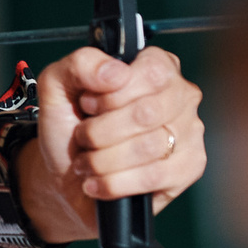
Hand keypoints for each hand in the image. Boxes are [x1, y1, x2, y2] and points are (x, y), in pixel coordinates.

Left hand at [18, 45, 206, 241]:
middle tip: (83, 137)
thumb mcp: (58, 87)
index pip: (151, 71)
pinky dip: (115, 183)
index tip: (88, 105)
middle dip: (102, 131)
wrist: (67, 176)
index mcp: (155, 65)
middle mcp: (180, 95)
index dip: (112, 94)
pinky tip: (98, 182)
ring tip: (87, 162)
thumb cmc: (70, 128)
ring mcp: (189, 132)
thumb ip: (80, 64)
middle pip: (148, 112)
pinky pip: (154, 177)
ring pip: (150, 147)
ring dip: (104, 159)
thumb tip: (114, 71)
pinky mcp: (188, 168)